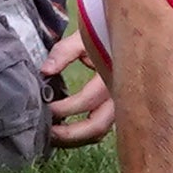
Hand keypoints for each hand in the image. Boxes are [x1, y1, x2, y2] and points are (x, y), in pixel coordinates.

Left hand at [39, 25, 111, 153]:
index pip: (87, 100)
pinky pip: (101, 128)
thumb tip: (45, 71)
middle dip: (70, 134)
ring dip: (76, 138)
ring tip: (53, 135)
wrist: (127, 33)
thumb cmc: (103, 34)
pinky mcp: (116, 109)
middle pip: (97, 126)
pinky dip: (83, 133)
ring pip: (100, 132)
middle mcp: (121, 95)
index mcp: (114, 76)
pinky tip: (66, 130)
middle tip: (48, 132)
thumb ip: (64, 52)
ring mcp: (121, 105)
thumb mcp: (84, 37)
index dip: (64, 108)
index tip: (45, 106)